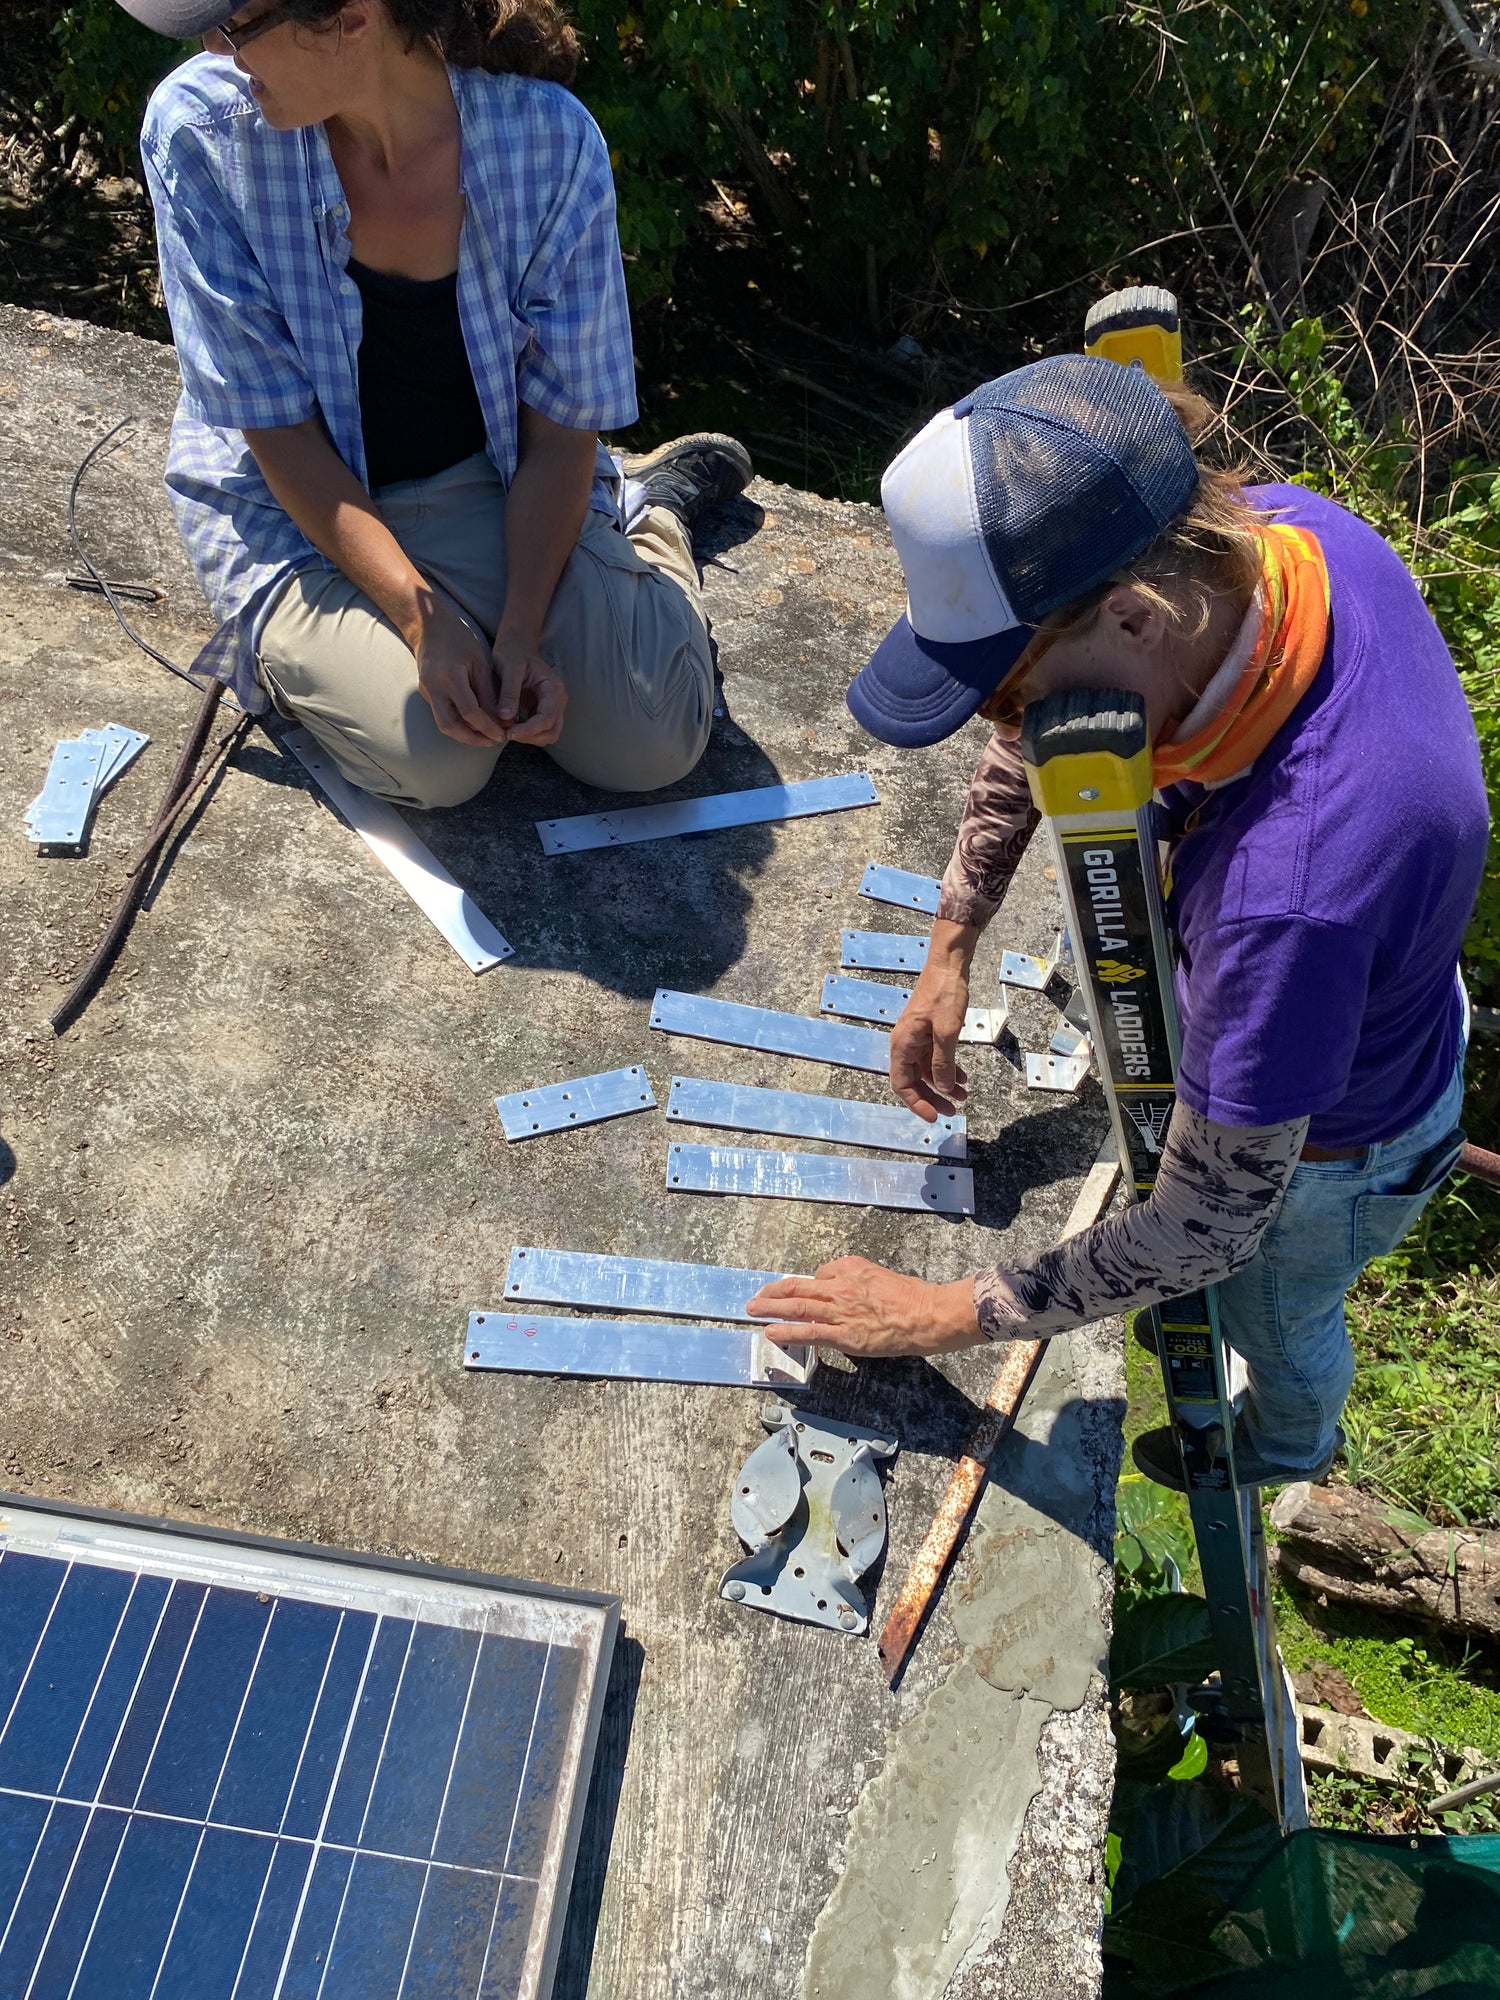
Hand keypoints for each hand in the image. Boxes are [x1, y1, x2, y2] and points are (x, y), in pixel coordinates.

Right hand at [415, 602, 507, 746]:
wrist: (428, 626)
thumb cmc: (458, 639)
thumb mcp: (479, 663)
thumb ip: (488, 693)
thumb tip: (500, 720)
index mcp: (450, 676)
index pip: (470, 712)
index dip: (487, 727)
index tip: (502, 735)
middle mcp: (434, 687)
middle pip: (450, 726)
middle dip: (472, 739)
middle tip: (493, 742)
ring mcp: (427, 691)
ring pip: (443, 724)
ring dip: (464, 735)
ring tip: (485, 737)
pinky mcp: (426, 693)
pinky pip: (441, 715)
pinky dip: (458, 724)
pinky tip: (474, 725)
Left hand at [492, 628, 567, 746]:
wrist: (516, 645)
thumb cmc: (513, 652)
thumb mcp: (509, 668)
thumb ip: (509, 693)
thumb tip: (506, 718)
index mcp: (553, 688)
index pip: (547, 718)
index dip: (529, 730)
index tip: (509, 733)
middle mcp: (557, 700)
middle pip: (551, 731)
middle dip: (530, 737)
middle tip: (506, 733)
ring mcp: (552, 707)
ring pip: (547, 734)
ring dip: (529, 738)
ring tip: (507, 730)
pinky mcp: (542, 711)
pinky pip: (539, 731)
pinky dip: (526, 734)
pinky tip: (510, 727)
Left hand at [747, 1257, 981, 1357]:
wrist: (927, 1314)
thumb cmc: (912, 1296)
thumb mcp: (881, 1276)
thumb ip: (859, 1281)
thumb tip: (843, 1291)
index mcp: (850, 1268)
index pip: (819, 1275)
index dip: (807, 1285)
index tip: (797, 1293)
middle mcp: (841, 1286)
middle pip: (798, 1287)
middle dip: (773, 1292)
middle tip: (756, 1297)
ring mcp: (841, 1311)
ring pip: (797, 1307)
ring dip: (770, 1308)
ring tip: (752, 1310)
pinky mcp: (845, 1335)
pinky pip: (810, 1333)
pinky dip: (787, 1332)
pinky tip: (771, 1333)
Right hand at [891, 958, 971, 1121]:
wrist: (948, 966)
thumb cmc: (944, 994)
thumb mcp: (947, 1032)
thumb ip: (943, 1062)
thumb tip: (942, 1088)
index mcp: (902, 1044)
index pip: (902, 1084)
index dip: (916, 1103)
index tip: (934, 1116)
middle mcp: (905, 1044)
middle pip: (914, 1081)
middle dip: (933, 1098)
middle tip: (953, 1111)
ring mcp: (917, 1038)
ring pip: (927, 1071)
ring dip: (943, 1085)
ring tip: (963, 1096)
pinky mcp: (928, 1033)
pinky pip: (935, 1058)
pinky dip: (948, 1069)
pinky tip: (963, 1077)